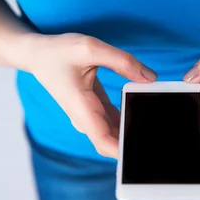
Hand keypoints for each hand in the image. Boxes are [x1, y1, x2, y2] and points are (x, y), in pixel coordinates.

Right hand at [25, 33, 156, 157]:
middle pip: (112, 143)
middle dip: (134, 143)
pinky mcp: (95, 110)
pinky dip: (129, 120)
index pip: (104, 142)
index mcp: (81, 106)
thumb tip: (150, 77)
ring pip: (115, 135)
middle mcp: (84, 117)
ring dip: (133, 131)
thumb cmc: (59, 52)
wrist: (39, 55)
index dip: (125, 152)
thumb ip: (123, 61)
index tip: (145, 149)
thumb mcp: (91, 48)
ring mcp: (89, 116)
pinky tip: (146, 113)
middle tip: (160, 136)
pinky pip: (115, 122)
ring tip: (158, 126)